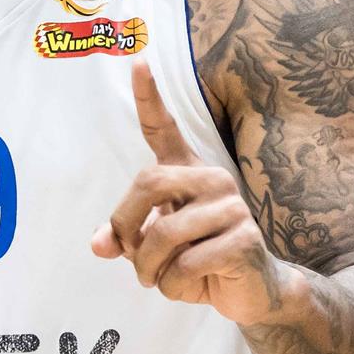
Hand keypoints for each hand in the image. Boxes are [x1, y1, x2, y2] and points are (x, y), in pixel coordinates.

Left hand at [92, 62, 286, 325]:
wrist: (255, 291)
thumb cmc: (201, 261)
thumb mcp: (155, 250)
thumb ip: (126, 239)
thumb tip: (99, 244)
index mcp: (189, 173)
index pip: (164, 130)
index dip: (149, 97)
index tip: (138, 62)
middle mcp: (213, 179)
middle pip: (148, 183)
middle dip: (126, 226)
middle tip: (127, 256)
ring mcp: (233, 207)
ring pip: (164, 233)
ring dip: (148, 268)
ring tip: (157, 279)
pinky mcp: (244, 238)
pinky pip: (186, 262)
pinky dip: (176, 284)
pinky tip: (194, 284)